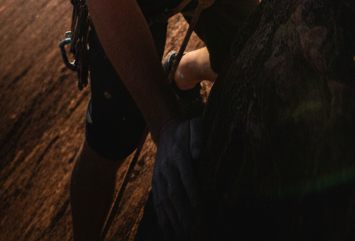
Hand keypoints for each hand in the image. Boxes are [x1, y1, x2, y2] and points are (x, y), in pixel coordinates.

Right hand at [152, 117, 204, 237]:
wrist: (164, 130)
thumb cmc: (185, 130)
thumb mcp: (194, 124)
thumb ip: (198, 136)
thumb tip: (198, 154)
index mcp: (178, 153)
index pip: (186, 175)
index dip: (193, 192)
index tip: (200, 208)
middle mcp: (166, 167)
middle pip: (174, 192)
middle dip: (183, 213)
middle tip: (193, 230)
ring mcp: (158, 176)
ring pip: (164, 201)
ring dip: (173, 220)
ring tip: (184, 236)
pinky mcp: (154, 183)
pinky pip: (157, 202)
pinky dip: (162, 218)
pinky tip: (168, 233)